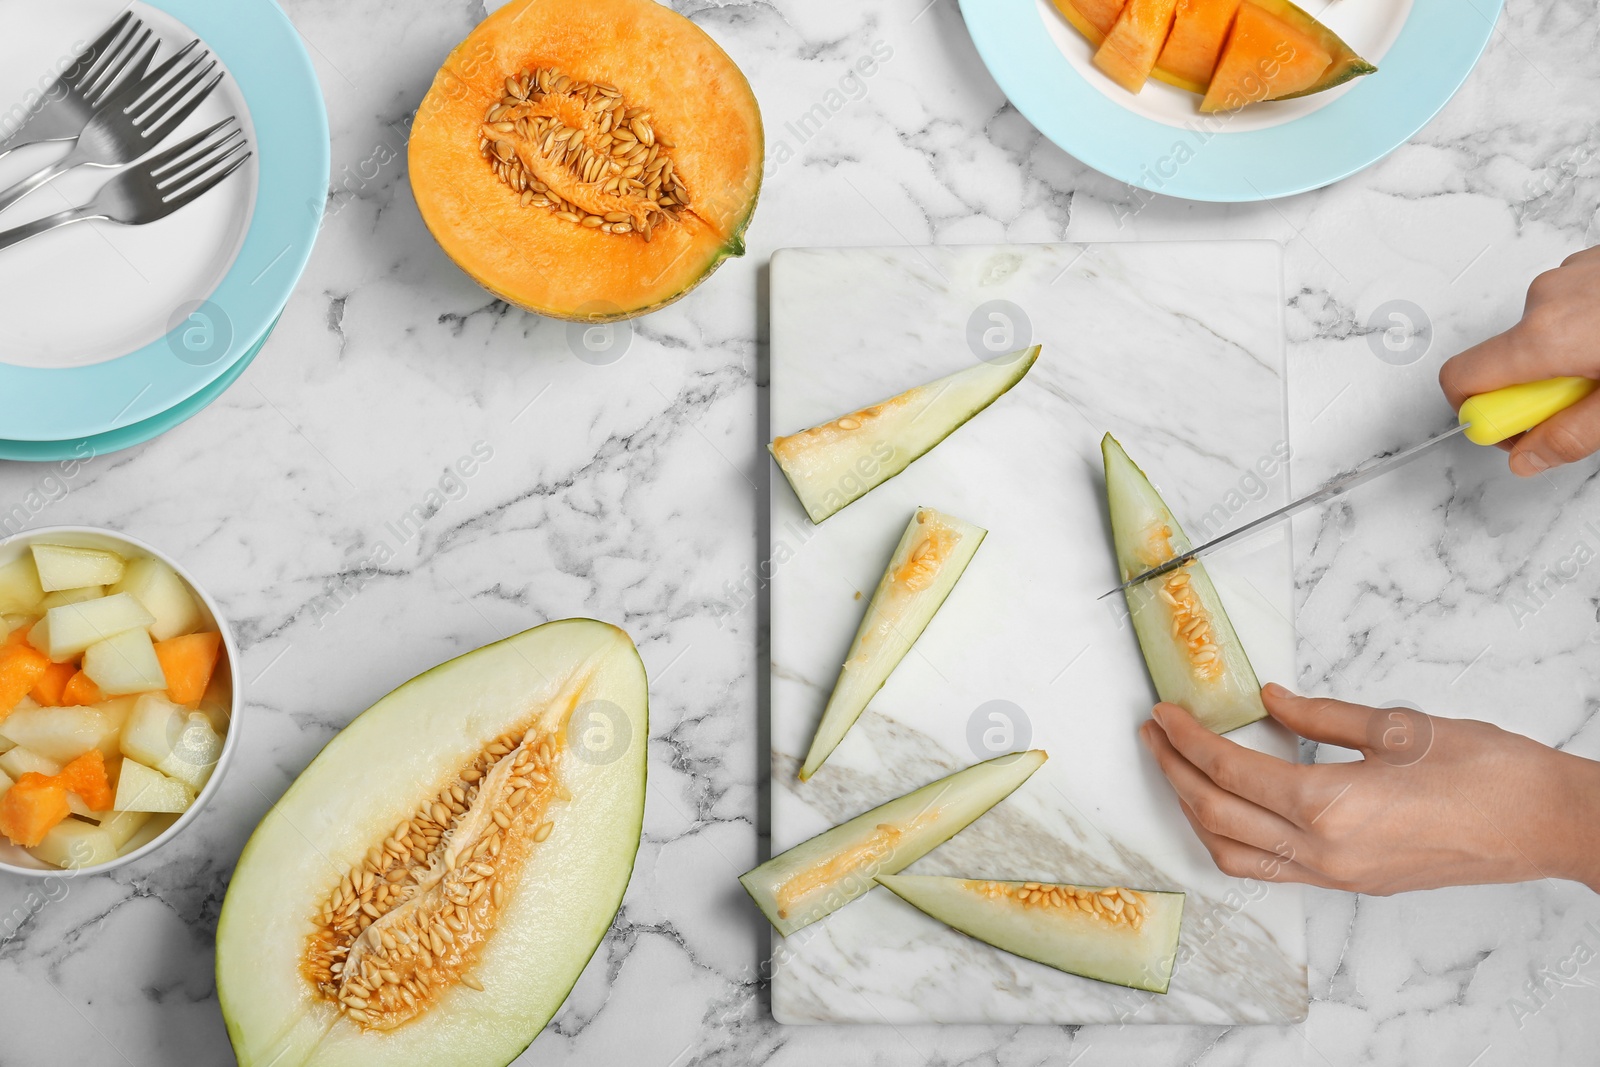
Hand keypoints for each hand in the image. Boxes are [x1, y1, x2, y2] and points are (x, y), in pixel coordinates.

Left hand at [1139, 684, 1599, 894]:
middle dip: (1174, 773)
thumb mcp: (1399, 726)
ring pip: (1235, 854)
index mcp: (1330, 807)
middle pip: (1217, 816)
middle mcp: (1324, 852)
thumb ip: (1321, 716)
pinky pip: (1270, 869)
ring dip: (1196, 811)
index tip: (1163, 714)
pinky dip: (1234, 837)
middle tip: (1153, 735)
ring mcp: (1337, 876)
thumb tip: (1269, 701)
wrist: (1548, 824)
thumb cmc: (1489, 772)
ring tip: (1179, 768)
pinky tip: (1230, 803)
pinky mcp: (1352, 883)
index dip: (1186, 740)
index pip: (1229, 771)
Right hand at [1440, 245, 1599, 476]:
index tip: (1515, 430)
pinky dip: (1585, 329)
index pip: (1462, 381)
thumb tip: (1525, 458)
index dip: (1478, 415)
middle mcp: (1546, 297)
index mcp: (1545, 336)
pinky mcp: (1590, 262)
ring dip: (1566, 358)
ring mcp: (1568, 273)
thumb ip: (1569, 435)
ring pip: (1540, 335)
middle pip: (1506, 361)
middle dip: (1538, 388)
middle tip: (1589, 398)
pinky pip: (1566, 307)